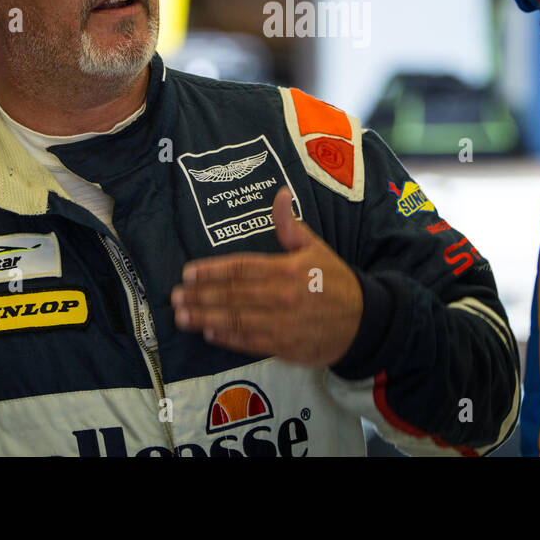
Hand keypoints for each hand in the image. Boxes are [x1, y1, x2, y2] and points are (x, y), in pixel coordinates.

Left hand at [172, 187, 363, 366]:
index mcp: (287, 269)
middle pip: (233, 295)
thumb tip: (279, 194)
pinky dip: (228, 338)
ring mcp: (283, 324)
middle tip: (174, 296)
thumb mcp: (316, 248)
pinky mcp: (286, 346)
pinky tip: (209, 333)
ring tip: (181, 316)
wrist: (365, 322)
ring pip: (237, 320)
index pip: (241, 268)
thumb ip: (290, 225)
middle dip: (200, 296)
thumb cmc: (336, 281)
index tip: (188, 273)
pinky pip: (251, 341)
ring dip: (206, 318)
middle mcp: (282, 297)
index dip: (212, 271)